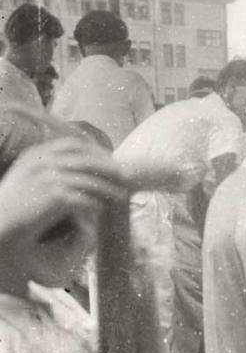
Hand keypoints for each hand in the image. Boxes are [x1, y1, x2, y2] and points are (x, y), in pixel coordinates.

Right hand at [0, 137, 127, 285]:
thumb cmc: (14, 204)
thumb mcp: (28, 175)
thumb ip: (50, 166)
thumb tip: (82, 165)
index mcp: (36, 153)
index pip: (73, 144)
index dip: (95, 150)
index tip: (110, 159)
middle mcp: (42, 161)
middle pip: (87, 160)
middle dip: (108, 168)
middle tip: (125, 177)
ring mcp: (48, 177)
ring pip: (89, 180)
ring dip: (108, 188)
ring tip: (121, 195)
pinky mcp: (54, 195)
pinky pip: (84, 198)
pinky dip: (96, 203)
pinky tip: (104, 208)